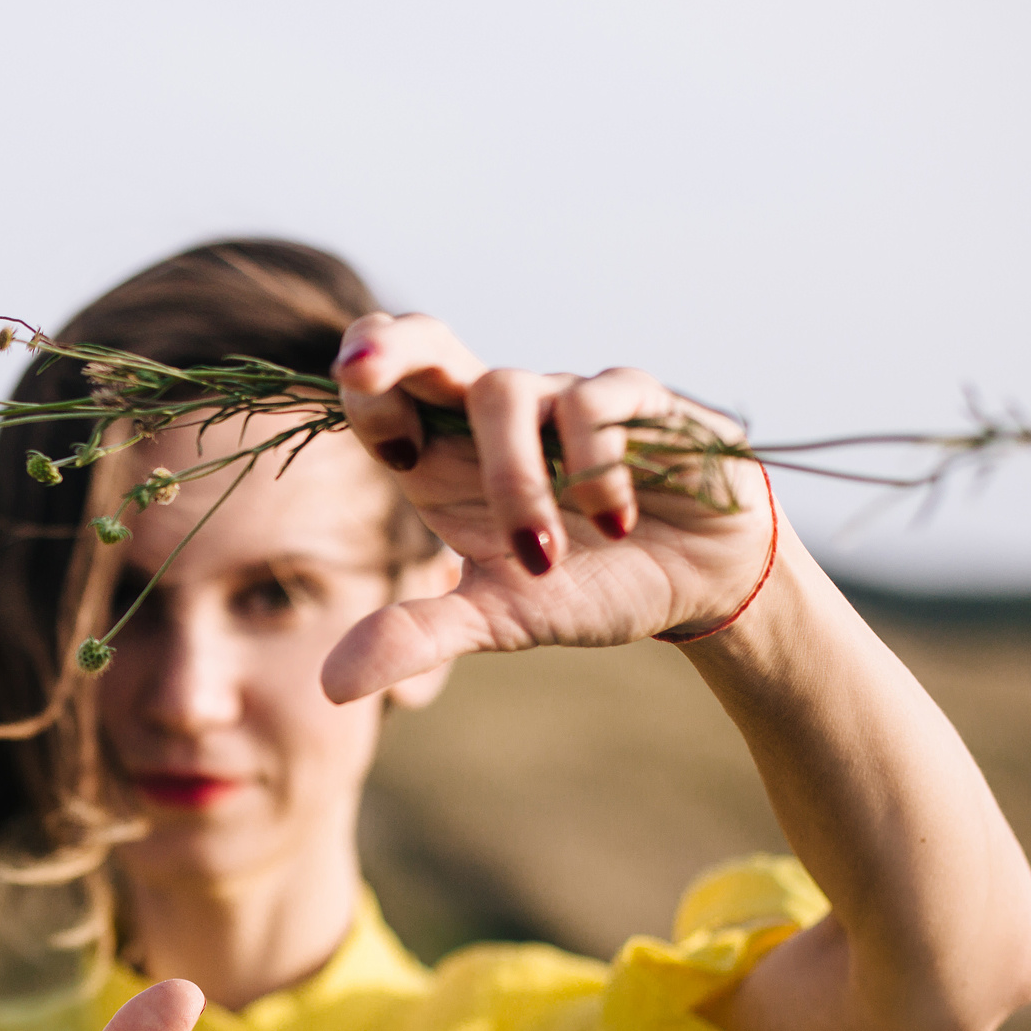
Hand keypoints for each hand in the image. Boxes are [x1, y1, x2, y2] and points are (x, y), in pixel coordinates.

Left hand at [322, 312, 777, 702]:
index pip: (383, 396)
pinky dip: (596, 469)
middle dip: (387, 348)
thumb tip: (330, 689)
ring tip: (545, 558)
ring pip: (507, 391)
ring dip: (515, 482)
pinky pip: (596, 402)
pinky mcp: (637, 399)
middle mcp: (495, 417)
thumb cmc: (585, 584)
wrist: (699, 582)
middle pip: (426, 342)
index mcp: (446, 456)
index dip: (363, 398)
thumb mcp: (496, 620)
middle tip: (358, 371)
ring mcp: (563, 398)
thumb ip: (415, 639)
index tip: (391, 452)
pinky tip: (619, 525)